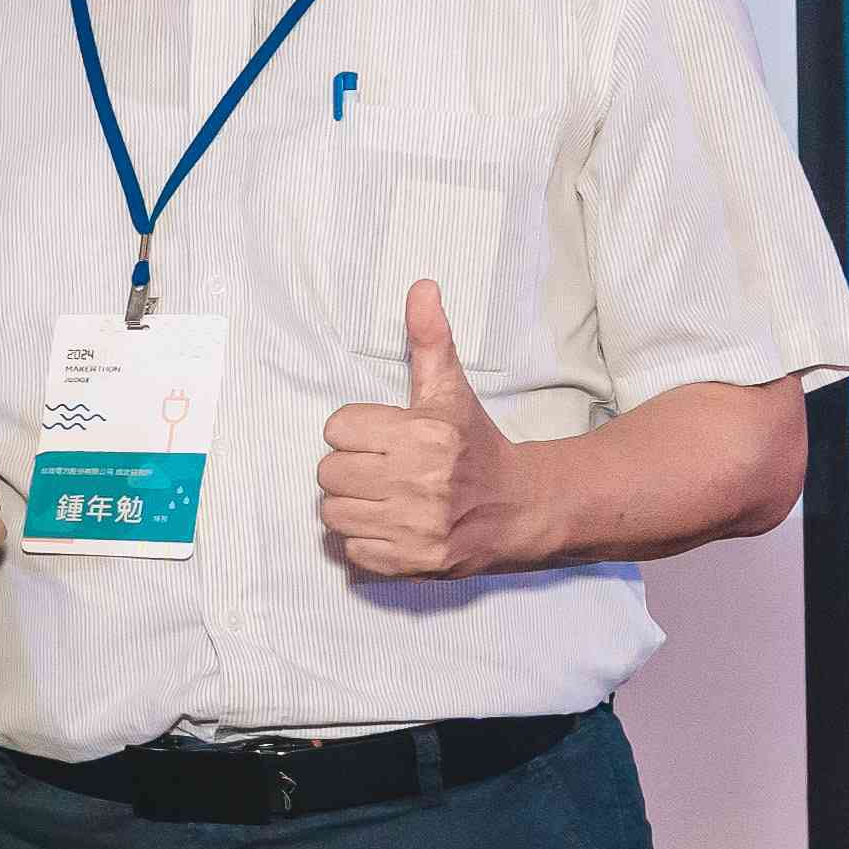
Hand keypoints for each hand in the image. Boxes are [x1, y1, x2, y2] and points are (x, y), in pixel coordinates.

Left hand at [316, 282, 533, 578]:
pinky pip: (352, 550)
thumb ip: (430, 340)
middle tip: (381, 469)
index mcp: (424, 434)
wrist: (520, 508)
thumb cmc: (475, 445)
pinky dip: (364, 541)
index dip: (356, 431)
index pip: (338, 428)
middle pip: (329, 472)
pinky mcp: (413, 561)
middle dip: (350, 468)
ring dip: (350, 505)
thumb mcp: (452, 391)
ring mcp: (416, 526)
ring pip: (333, 513)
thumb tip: (421, 287)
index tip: (384, 438)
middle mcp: (420, 481)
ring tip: (383, 497)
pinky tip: (391, 525)